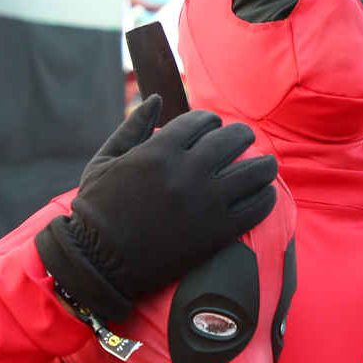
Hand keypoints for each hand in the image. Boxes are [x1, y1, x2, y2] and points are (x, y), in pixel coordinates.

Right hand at [35, 96, 277, 320]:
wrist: (99, 263)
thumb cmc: (96, 210)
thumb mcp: (104, 161)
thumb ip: (133, 127)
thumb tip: (157, 99)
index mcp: (159, 150)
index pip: (200, 121)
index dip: (210, 121)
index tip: (213, 127)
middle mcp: (187, 171)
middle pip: (232, 140)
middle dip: (241, 136)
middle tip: (244, 140)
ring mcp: (205, 202)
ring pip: (253, 172)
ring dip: (264, 165)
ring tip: (266, 165)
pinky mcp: (218, 232)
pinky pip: (256, 208)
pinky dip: (266, 197)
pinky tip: (267, 194)